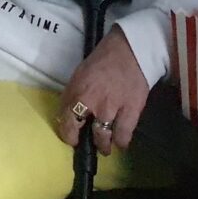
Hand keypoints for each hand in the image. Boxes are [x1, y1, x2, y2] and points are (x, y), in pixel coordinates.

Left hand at [56, 27, 150, 155]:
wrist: (130, 51)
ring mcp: (112, 108)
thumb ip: (73, 94)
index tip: (72, 138)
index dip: (68, 134)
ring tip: (106, 147)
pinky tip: (121, 142)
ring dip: (104, 145)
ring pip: (104, 137)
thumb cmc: (102, 60)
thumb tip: (69, 112)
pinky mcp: (131, 110)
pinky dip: (122, 141)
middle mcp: (92, 103)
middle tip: (90, 144)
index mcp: (76, 92)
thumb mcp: (79, 75)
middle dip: (86, 142)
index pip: (66, 121)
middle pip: (84, 132)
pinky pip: (124, 134)